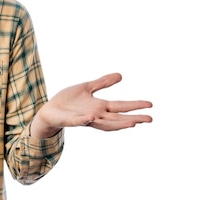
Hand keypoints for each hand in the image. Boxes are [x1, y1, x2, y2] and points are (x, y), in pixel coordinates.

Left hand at [31, 73, 152, 137]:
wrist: (50, 110)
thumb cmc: (68, 101)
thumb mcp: (87, 88)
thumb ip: (102, 83)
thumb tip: (121, 75)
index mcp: (99, 107)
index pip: (120, 106)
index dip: (135, 106)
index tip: (150, 105)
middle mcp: (95, 115)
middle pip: (117, 118)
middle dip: (133, 119)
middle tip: (149, 119)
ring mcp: (84, 119)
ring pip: (103, 124)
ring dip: (116, 124)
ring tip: (131, 123)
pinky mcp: (70, 120)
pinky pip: (78, 121)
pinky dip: (84, 120)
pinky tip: (91, 118)